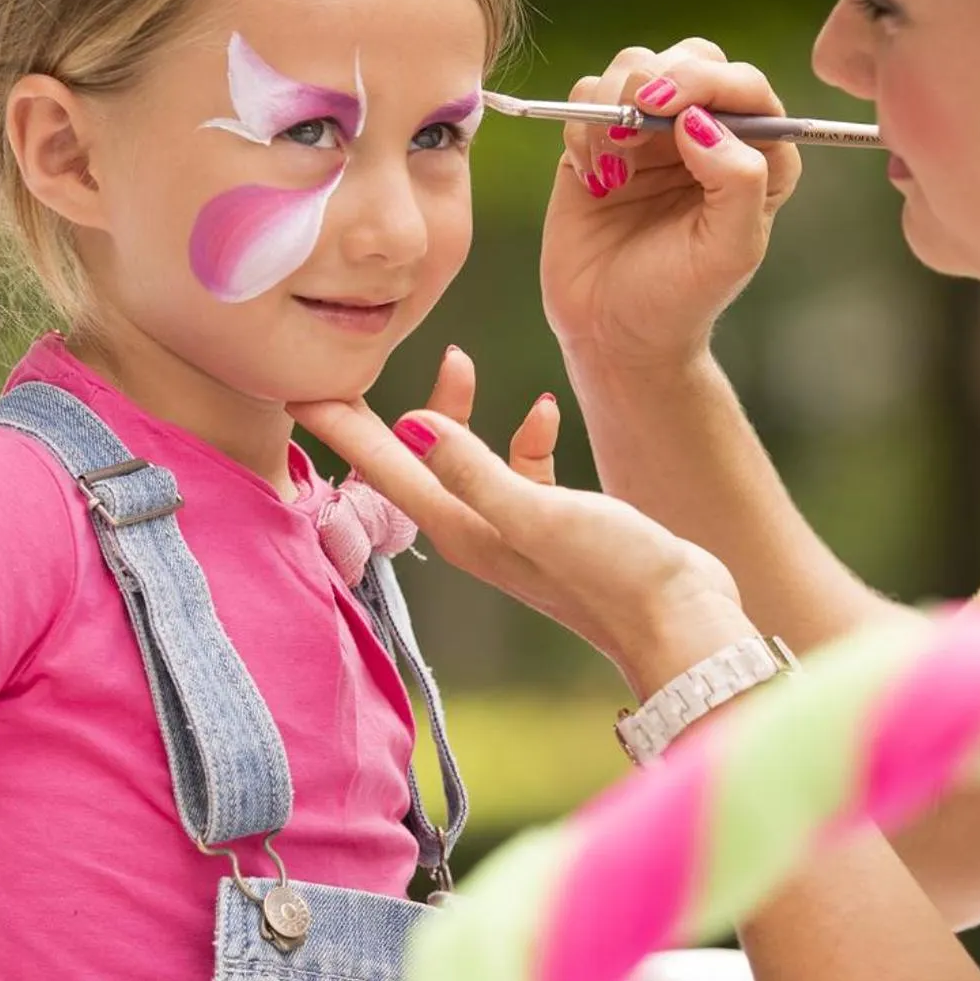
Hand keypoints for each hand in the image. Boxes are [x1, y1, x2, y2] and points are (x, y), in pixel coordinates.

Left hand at [291, 370, 755, 697]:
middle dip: (381, 414)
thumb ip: (477, 470)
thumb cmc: (615, 572)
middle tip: (348, 361)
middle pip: (410, 465)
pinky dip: (526, 438)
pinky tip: (546, 408)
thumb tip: (411, 424)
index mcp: (463, 530)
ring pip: (464, 461)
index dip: (340, 427)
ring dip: (459, 412)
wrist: (683, 623)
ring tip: (460, 356)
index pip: (384, 471)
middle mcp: (478, 532)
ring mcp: (515, 531)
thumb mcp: (541, 514)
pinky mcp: (553, 526)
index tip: (296, 386)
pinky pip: (521, 473)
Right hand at [541, 39, 802, 368]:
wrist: (614, 334)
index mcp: (757, 154)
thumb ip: (736, 182)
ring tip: (611, 161)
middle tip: (632, 123)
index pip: (744, 85)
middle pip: (692, 58)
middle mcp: (708, 132)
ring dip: (615, 101)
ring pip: (635, 65)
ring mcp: (652, 133)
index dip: (706, 82)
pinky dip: (582, 123)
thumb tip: (701, 121)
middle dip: (659, 77)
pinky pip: (587, 96)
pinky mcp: (600, 140)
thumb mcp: (728, 251)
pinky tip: (592, 174)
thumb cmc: (680, 298)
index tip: (665, 106)